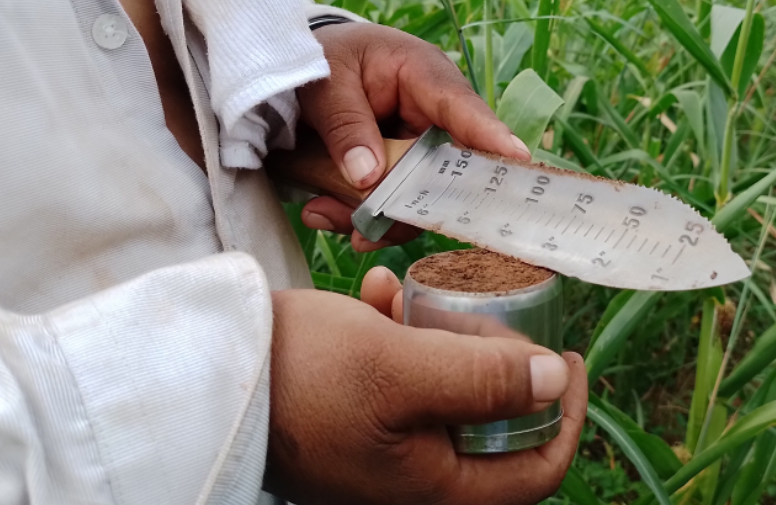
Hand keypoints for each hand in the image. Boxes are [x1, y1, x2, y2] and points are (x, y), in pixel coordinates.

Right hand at [265, 267, 587, 504]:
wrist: (207, 371)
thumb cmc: (305, 376)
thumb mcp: (403, 369)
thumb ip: (485, 380)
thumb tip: (555, 381)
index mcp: (436, 490)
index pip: (536, 471)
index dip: (566, 415)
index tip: (568, 356)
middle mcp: (413, 481)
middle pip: (494, 427)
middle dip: (497, 363)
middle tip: (486, 312)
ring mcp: (380, 452)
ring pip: (447, 397)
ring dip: (445, 341)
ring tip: (423, 295)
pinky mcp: (350, 421)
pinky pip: (397, 383)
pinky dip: (399, 337)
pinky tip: (380, 291)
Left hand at [296, 24, 530, 251]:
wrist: (305, 67)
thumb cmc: (325, 59)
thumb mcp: (325, 81)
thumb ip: (345, 125)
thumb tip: (369, 178)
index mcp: (424, 73)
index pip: (463, 107)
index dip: (491, 136)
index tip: (519, 160)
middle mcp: (433, 115)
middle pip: (448, 169)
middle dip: (414, 203)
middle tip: (373, 224)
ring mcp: (419, 149)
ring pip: (418, 199)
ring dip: (374, 216)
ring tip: (321, 213)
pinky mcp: (400, 173)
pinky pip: (392, 207)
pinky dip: (357, 216)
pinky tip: (320, 211)